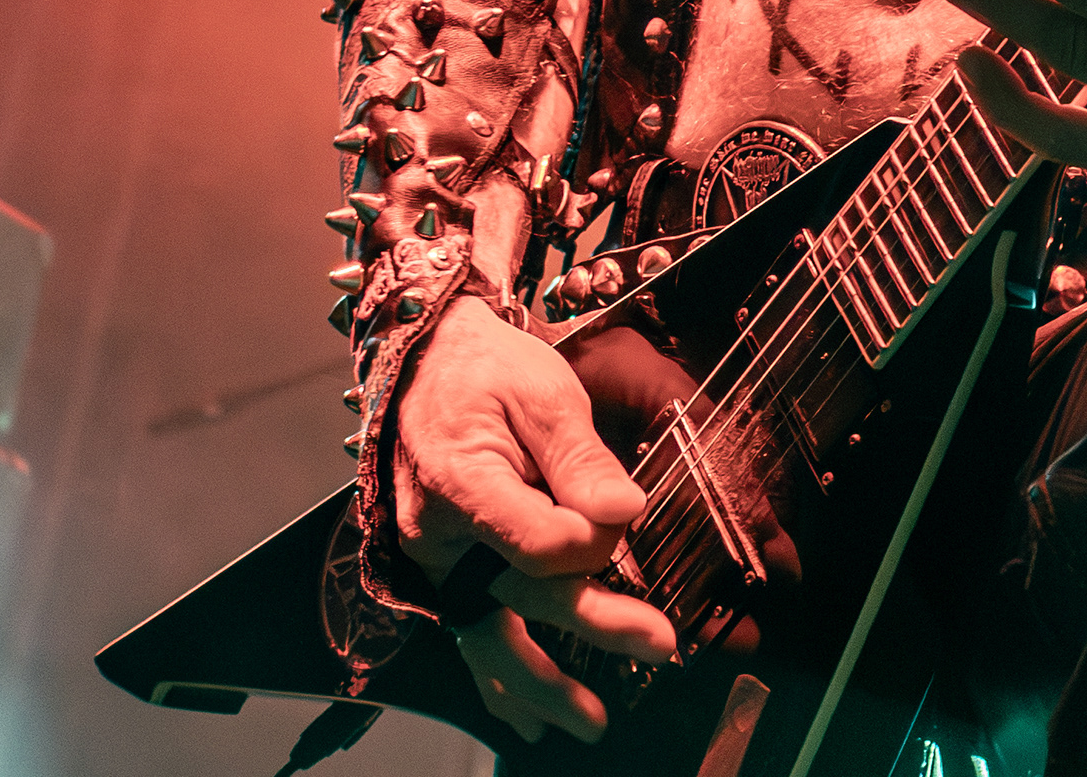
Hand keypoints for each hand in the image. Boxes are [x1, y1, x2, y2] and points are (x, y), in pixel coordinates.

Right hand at [394, 298, 678, 744]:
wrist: (426, 363)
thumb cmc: (487, 370)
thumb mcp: (541, 391)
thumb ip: (580, 456)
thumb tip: (623, 513)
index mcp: (462, 483)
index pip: (537, 540)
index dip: (589, 540)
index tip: (623, 517)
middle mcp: (440, 535)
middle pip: (524, 592)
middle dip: (595, 622)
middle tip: (660, 644)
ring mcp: (437, 560)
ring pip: (487, 633)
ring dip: (538, 683)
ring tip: (587, 722)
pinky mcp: (445, 570)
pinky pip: (471, 630)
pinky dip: (499, 676)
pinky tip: (526, 716)